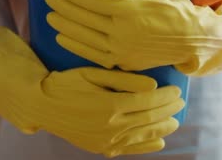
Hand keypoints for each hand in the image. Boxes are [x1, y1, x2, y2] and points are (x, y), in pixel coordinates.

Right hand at [0, 26, 183, 156]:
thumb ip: (124, 80)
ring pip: (141, 135)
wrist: (40, 104)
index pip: (148, 102)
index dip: (166, 97)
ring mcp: (104, 139)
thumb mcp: (93, 73)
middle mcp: (110, 126)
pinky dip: (145, 146)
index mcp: (110, 104)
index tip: (178, 90)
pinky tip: (158, 142)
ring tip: (175, 121)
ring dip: (161, 128)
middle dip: (168, 110)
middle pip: (148, 118)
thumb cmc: (66, 82)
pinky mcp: (98, 146)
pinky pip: (127, 149)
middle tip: (181, 102)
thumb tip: (152, 86)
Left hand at [45, 0, 221, 74]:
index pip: (91, 0)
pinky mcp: (123, 62)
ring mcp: (121, 50)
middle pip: (83, 18)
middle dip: (63, 7)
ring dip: (64, 26)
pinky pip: (93, 55)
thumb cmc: (176, 9)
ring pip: (84, 37)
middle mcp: (121, 32)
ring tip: (49, 16)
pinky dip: (75, 46)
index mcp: (128, 11)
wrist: (193, 40)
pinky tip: (62, 38)